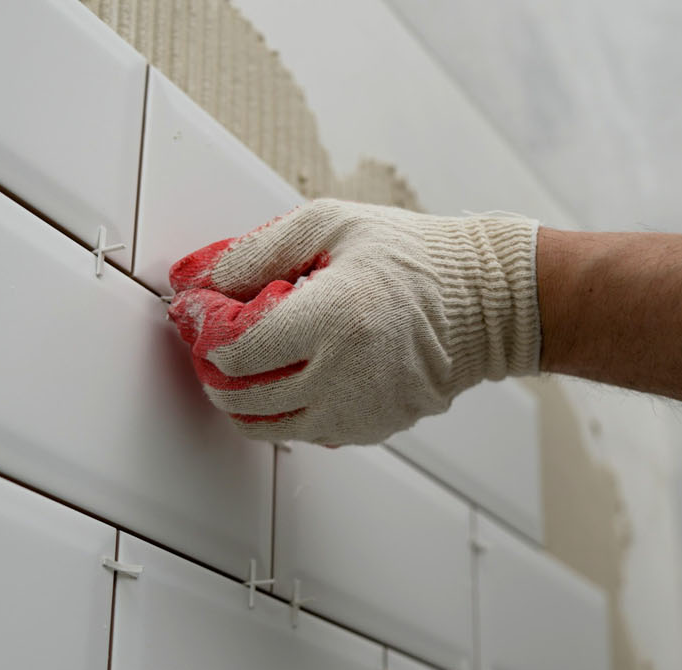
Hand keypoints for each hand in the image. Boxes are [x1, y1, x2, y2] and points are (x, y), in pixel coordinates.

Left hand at [166, 199, 540, 444]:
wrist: (486, 300)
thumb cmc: (413, 257)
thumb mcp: (328, 226)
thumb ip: (253, 253)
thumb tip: (195, 279)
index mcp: (334, 318)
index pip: (236, 351)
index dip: (203, 331)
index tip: (199, 312)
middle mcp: (345, 376)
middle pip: (241, 397)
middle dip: (214, 367)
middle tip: (214, 336)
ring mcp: (359, 412)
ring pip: (265, 426)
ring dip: (241, 395)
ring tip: (249, 357)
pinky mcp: (371, 430)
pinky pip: (304, 431)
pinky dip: (284, 407)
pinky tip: (294, 371)